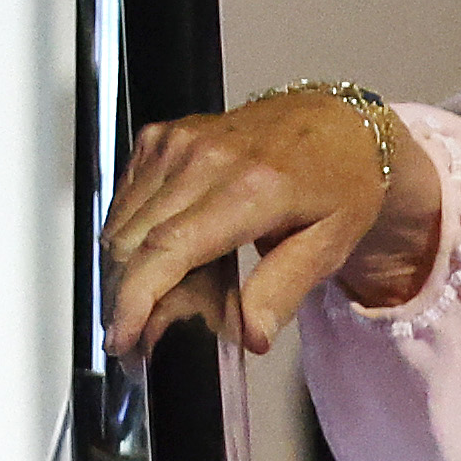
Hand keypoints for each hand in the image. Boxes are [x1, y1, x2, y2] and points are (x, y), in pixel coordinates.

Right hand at [100, 90, 441, 357]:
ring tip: (157, 300)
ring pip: (120, 224)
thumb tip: (251, 335)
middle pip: (132, 242)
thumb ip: (284, 290)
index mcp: (251, 186)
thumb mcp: (331, 243)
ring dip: (124, 271)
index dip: (135, 298)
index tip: (123, 336)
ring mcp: (177, 144)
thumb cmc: (340, 179)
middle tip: (143, 336)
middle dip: (126, 297)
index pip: (168, 249)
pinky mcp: (160, 139)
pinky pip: (124, 201)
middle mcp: (204, 158)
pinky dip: (131, 237)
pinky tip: (160, 257)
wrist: (336, 124)